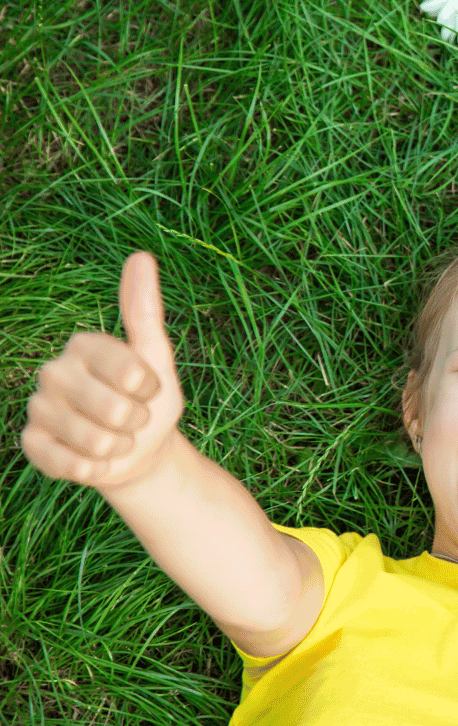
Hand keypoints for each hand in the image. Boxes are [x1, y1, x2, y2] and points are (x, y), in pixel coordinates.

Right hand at [22, 252, 184, 489]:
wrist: (136, 451)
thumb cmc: (149, 401)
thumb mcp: (158, 359)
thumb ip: (145, 311)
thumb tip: (141, 256)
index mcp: (84, 345)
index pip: (131, 371)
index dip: (149, 389)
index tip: (147, 389)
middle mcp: (53, 371)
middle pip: (113, 410)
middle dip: (136, 422)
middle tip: (131, 419)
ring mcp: (38, 409)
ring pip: (94, 442)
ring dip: (118, 448)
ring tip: (115, 438)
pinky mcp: (31, 444)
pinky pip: (72, 464)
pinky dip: (95, 468)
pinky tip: (93, 458)